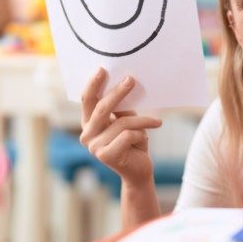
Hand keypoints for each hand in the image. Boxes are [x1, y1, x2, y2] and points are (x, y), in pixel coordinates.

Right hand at [79, 68, 161, 184]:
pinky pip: (128, 135)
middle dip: (118, 92)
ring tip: (155, 122)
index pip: (87, 100)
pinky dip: (141, 134)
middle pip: (102, 108)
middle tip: (131, 80)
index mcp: (89, 124)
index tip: (103, 69)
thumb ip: (120, 108)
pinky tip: (145, 139)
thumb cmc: (133, 143)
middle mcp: (87, 135)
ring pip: (121, 122)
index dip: (93, 84)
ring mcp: (94, 147)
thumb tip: (124, 84)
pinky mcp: (106, 155)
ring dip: (142, 121)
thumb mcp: (126, 121)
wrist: (140, 171)